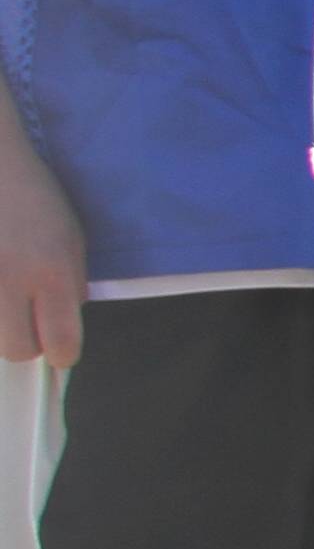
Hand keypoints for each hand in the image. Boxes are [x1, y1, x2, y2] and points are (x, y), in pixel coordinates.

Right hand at [0, 140, 83, 366]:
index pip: (60, 342)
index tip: (60, 348)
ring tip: (5, 288)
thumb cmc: (32, 196)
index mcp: (52, 270)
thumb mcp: (71, 238)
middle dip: (25, 342)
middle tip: (26, 319)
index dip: (63, 352)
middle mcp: (9, 279)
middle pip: (16, 350)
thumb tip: (64, 325)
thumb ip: (70, 284)